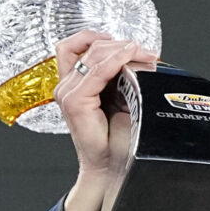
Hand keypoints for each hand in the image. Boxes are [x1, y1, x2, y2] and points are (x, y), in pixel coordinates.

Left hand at [53, 30, 158, 210]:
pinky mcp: (73, 84)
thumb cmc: (112, 153)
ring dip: (107, 42)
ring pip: (80, 46)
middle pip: (91, 51)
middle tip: (143, 51)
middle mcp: (66, 91)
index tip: (140, 51)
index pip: (98, 66)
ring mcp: (67, 86)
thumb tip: (139, 71)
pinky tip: (111, 46)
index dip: (121, 55)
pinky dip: (93, 45)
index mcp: (76, 102)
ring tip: (131, 48)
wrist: (102, 167)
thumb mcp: (126, 126)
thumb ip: (130, 97)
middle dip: (120, 47)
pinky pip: (75, 53)